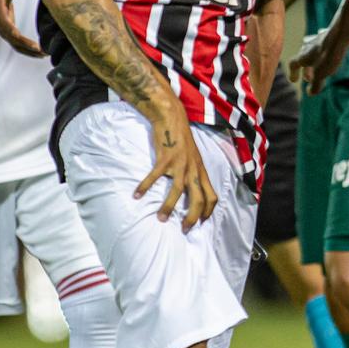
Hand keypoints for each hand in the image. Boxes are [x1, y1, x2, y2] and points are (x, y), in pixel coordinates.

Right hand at [0, 0, 44, 56]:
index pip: (7, 26)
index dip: (16, 34)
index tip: (26, 40)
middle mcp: (1, 25)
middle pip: (13, 40)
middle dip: (27, 47)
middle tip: (43, 50)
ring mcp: (4, 31)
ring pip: (16, 46)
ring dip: (30, 52)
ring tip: (46, 54)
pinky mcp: (9, 34)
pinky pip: (18, 45)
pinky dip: (29, 51)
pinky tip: (41, 53)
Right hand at [134, 106, 215, 228]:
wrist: (172, 118)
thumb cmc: (182, 139)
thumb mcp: (194, 157)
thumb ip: (195, 172)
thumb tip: (193, 188)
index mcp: (201, 171)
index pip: (212, 196)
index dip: (208, 212)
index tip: (201, 222)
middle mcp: (193, 170)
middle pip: (198, 199)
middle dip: (192, 217)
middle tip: (185, 229)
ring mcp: (180, 164)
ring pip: (177, 191)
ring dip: (169, 208)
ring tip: (161, 219)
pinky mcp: (165, 158)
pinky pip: (154, 177)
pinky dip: (145, 187)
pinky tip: (136, 195)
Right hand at [288, 26, 348, 95]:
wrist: (343, 32)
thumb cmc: (330, 54)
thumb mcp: (321, 73)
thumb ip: (315, 84)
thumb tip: (311, 93)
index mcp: (304, 56)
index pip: (293, 64)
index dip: (293, 73)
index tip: (294, 80)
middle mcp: (309, 47)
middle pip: (303, 59)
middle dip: (305, 70)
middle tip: (308, 78)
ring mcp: (319, 41)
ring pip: (313, 52)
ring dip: (314, 62)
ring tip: (319, 68)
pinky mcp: (330, 37)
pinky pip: (324, 47)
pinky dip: (323, 55)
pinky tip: (331, 56)